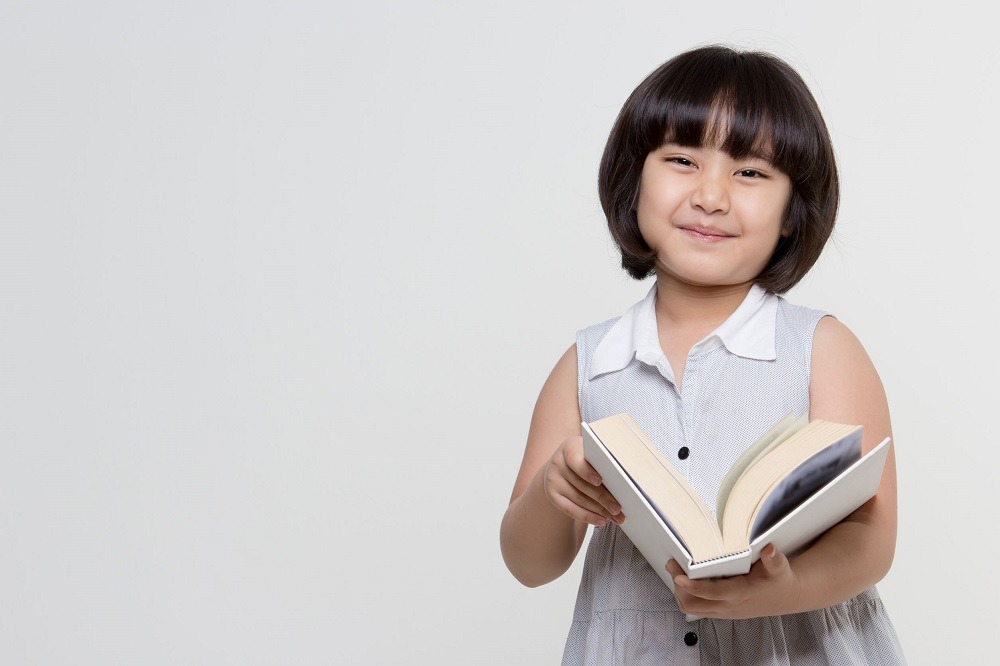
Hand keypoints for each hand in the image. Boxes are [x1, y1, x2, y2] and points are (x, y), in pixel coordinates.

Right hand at [541, 435, 624, 527]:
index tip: (599, 481)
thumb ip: (604, 458)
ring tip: (615, 518)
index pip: (575, 460)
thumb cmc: (586, 458)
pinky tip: (601, 521)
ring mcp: (552, 479)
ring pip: (578, 498)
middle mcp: (557, 463)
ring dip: (598, 510)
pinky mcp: (552, 495)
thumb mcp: (592, 452)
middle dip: (602, 498)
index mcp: (569, 447)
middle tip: (618, 508)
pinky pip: (570, 509)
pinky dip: (587, 517)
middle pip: (581, 484)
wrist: (563, 465)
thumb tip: (627, 472)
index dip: (587, 471)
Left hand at [666, 544, 801, 618]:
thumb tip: (769, 550)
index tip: (678, 576)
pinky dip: (688, 597)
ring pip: (692, 609)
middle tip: (673, 566)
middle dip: (679, 587)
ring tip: (676, 572)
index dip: (692, 586)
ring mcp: (724, 611)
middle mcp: (728, 606)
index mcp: (739, 594)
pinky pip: (698, 609)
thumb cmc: (779, 580)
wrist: (786, 597)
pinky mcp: (722, 612)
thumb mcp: (779, 567)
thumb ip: (773, 559)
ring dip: (680, 593)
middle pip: (693, 604)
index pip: (710, 593)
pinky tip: (686, 582)